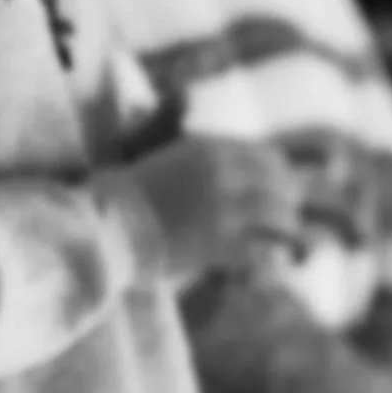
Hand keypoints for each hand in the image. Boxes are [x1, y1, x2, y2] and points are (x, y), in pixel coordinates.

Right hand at [121, 132, 304, 286]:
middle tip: (286, 218)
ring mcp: (221, 209)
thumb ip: (199, 146)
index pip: (270, 156)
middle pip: (281, 184)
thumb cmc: (129, 192)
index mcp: (209, 149)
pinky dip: (273, 257)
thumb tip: (217, 130)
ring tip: (284, 240)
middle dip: (289, 202)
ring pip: (279, 216)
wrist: (103, 224)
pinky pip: (263, 250)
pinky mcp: (217, 244)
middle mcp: (221, 174)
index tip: (282, 189)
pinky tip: (273, 262)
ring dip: (285, 230)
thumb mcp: (166, 154)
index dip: (282, 174)